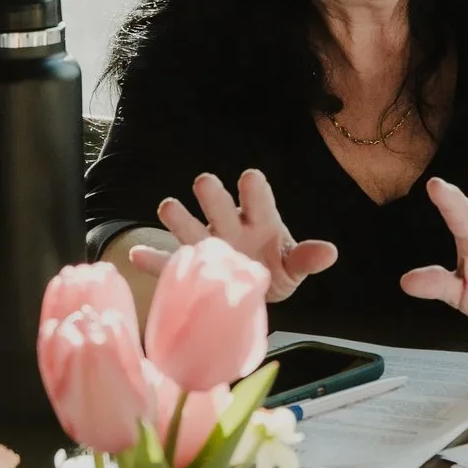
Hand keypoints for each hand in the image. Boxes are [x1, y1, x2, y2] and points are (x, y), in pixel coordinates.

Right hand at [130, 169, 337, 303]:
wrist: (250, 290)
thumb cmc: (274, 267)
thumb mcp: (294, 266)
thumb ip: (306, 258)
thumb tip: (330, 252)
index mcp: (260, 221)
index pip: (259, 201)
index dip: (255, 191)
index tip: (250, 177)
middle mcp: (230, 227)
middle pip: (221, 208)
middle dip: (215, 196)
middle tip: (205, 180)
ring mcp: (208, 246)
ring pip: (192, 230)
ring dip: (179, 218)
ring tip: (166, 206)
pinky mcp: (190, 269)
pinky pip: (169, 264)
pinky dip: (154, 261)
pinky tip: (136, 256)